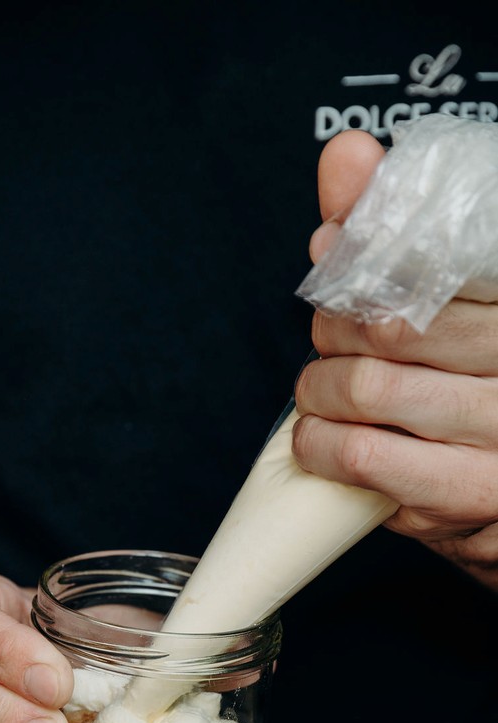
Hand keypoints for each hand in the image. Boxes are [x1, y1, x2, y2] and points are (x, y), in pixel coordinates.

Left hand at [293, 129, 497, 589]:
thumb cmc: (472, 383)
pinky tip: (317, 437)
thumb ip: (398, 226)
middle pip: (396, 325)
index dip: (366, 258)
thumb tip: (346, 155)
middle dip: (336, 329)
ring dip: (321, 389)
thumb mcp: (450, 299)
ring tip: (318, 390)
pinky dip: (321, 443)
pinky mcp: (475, 497)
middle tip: (328, 338)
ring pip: (375, 389)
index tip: (334, 258)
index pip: (440, 260)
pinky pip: (368, 456)